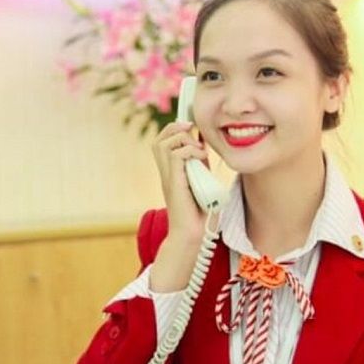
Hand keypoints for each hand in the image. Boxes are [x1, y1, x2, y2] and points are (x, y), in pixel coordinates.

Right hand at [150, 121, 209, 291]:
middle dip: (176, 128)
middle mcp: (166, 172)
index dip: (174, 129)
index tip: (192, 128)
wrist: (194, 235)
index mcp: (170, 171)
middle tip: (193, 131)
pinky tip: (202, 158)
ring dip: (183, 139)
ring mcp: (168, 177)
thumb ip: (200, 165)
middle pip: (160, 138)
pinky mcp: (174, 183)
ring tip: (198, 149)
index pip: (163, 141)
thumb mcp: (202, 181)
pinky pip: (176, 155)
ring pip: (164, 143)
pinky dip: (190, 151)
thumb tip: (204, 147)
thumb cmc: (199, 213)